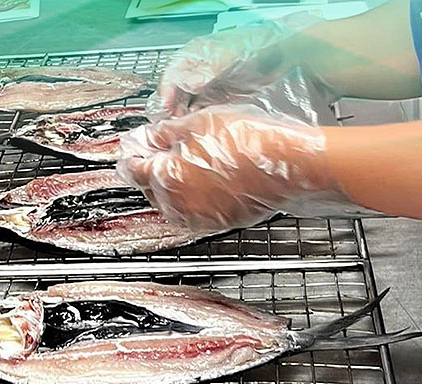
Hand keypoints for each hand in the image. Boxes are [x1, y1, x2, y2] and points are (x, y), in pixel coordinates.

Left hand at [117, 107, 348, 232]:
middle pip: (149, 188)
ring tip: (188, 163)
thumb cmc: (249, 141)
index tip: (136, 145)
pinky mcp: (217, 222)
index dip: (132, 153)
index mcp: (166, 177)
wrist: (290, 163)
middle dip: (151, 169)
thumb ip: (164, 133)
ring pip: (170, 202)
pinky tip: (207, 178)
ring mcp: (198, 217)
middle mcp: (177, 203)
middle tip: (164, 149)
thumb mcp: (198, 123)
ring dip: (171, 185)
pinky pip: (193, 211)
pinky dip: (192, 197)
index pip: (132, 169)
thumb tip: (145, 137)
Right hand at [149, 22, 296, 120]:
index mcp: (192, 57)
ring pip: (187, 104)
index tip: (166, 108)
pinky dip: (199, 119)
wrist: (279, 54)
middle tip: (173, 122)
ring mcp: (208, 86)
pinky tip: (199, 124)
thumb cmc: (252, 46)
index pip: (170, 77)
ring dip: (184, 116)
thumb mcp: (224, 57)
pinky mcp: (219, 99)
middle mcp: (197, 73)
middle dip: (172, 108)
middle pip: (175, 93)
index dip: (166, 93)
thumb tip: (189, 84)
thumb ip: (205, 71)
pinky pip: (203, 111)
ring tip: (184, 126)